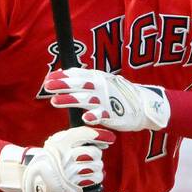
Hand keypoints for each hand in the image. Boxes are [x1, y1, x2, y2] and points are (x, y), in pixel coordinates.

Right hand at [0, 126, 113, 191]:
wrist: (34, 179)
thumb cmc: (50, 159)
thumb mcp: (58, 142)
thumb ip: (77, 137)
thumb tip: (104, 140)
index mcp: (60, 142)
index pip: (85, 134)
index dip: (101, 135)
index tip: (110, 138)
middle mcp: (65, 157)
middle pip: (94, 153)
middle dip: (96, 156)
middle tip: (90, 157)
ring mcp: (69, 173)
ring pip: (96, 168)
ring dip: (96, 169)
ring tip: (89, 169)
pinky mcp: (72, 186)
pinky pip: (94, 181)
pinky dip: (95, 179)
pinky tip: (89, 178)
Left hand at [44, 67, 170, 131]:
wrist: (143, 104)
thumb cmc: (117, 94)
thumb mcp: (101, 81)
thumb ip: (82, 79)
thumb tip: (60, 75)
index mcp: (97, 77)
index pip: (77, 74)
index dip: (62, 76)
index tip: (48, 78)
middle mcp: (100, 86)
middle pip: (79, 84)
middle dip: (62, 85)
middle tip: (47, 86)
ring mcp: (107, 100)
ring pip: (86, 99)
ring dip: (70, 99)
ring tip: (55, 101)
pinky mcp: (113, 114)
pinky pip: (102, 115)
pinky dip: (94, 116)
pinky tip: (85, 117)